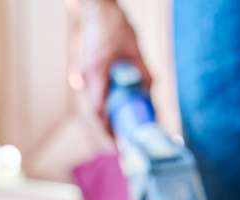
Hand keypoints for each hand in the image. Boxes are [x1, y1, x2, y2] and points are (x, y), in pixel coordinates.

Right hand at [73, 0, 151, 130]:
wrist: (96, 8)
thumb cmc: (113, 25)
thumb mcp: (134, 49)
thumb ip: (143, 72)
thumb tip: (153, 92)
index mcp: (96, 73)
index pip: (98, 111)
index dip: (108, 131)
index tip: (119, 145)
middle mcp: (87, 77)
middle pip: (98, 112)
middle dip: (111, 129)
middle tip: (127, 142)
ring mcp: (85, 75)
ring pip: (97, 104)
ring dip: (111, 117)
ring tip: (126, 128)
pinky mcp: (89, 72)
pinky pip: (97, 94)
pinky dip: (108, 104)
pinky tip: (121, 108)